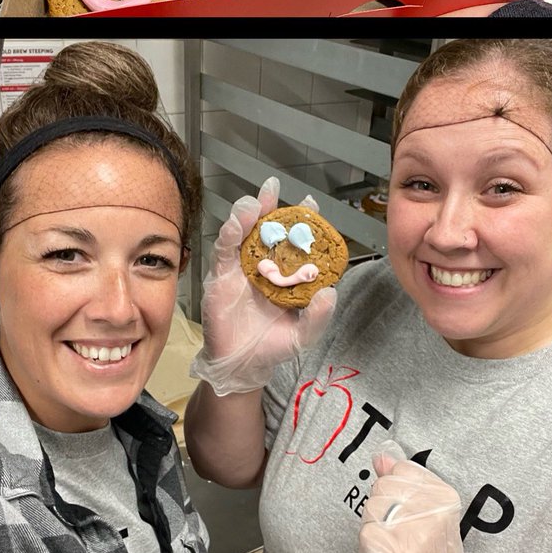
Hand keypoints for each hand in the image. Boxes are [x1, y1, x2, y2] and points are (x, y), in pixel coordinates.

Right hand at [189, 176, 336, 395]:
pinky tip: (236, 224)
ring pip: (241, 234)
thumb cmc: (273, 346)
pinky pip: (223, 252)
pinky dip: (228, 236)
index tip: (311, 203)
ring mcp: (239, 268)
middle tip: (274, 187)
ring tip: (255, 202)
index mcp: (284, 273)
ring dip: (246, 215)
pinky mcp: (220, 276)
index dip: (301, 222)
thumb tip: (331, 291)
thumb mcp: (304, 335)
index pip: (292, 241)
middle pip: (265, 229)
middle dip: (270, 207)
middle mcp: (262, 264)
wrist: (242, 365)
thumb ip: (318, 316)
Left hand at [358, 440, 467, 552]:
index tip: (411, 508)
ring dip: (376, 524)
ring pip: (371, 505)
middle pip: (383, 485)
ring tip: (396, 543)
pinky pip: (365, 529)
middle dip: (385, 506)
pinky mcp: (391, 549)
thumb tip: (382, 456)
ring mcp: (411, 532)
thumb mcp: (431, 514)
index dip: (399, 489)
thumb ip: (405, 481)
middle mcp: (432, 513)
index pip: (402, 468)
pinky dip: (369, 544)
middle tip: (403, 531)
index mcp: (445, 498)